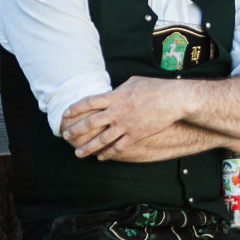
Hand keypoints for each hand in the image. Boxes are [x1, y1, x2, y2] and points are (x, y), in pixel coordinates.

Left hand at [61, 78, 187, 158]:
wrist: (174, 100)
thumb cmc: (154, 87)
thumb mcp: (133, 82)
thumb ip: (118, 90)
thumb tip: (110, 92)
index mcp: (115, 97)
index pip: (88, 103)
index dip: (74, 109)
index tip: (65, 115)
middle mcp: (117, 112)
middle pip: (90, 123)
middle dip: (76, 130)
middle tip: (66, 136)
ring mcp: (126, 125)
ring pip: (102, 139)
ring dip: (88, 147)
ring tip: (78, 153)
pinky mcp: (136, 135)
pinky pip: (118, 147)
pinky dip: (108, 153)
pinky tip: (101, 157)